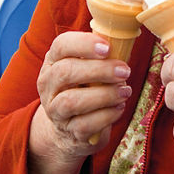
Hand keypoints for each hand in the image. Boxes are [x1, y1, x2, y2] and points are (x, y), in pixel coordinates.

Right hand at [32, 31, 132, 158]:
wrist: (69, 128)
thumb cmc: (84, 89)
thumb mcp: (85, 69)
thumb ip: (99, 56)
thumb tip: (124, 41)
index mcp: (53, 62)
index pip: (60, 46)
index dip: (84, 44)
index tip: (107, 48)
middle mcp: (48, 85)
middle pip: (66, 72)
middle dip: (99, 70)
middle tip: (125, 70)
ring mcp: (55, 110)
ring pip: (72, 101)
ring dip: (104, 95)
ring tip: (125, 91)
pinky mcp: (68, 132)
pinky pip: (85, 125)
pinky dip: (106, 116)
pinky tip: (119, 108)